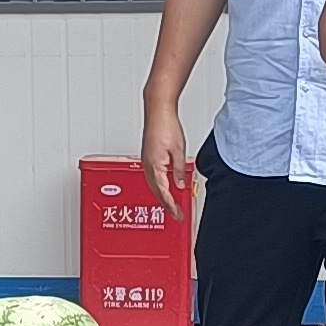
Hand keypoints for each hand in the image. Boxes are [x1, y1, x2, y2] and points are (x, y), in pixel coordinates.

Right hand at [140, 96, 192, 213]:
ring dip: (161, 195)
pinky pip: (152, 176)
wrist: (158, 110)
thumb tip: (179, 184)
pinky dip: (158, 185)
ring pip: (153, 185)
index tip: (177, 215)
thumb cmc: (166, 125)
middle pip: (156, 191)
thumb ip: (179, 170)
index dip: (171, 206)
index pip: (163, 193)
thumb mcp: (179, 151)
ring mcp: (146, 160)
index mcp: (155, 166)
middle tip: (176, 214)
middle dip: (166, 204)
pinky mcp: (147, 155)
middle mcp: (147, 165)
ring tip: (171, 204)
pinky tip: (165, 186)